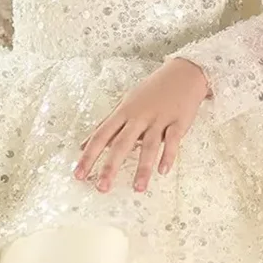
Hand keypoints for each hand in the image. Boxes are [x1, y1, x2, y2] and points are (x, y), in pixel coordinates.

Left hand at [75, 58, 210, 193]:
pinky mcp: (178, 122)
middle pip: (121, 143)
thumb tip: (82, 144)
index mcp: (123, 112)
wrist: (183, 74)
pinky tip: (163, 170)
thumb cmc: (151, 92)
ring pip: (149, 145)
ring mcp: (159, 119)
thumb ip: (105, 125)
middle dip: (111, 166)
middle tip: (102, 188)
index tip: (79, 174)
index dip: (89, 156)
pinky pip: (173, 140)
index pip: (101, 136)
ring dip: (143, 168)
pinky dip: (168, 155)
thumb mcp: (125, 105)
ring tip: (138, 188)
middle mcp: (139, 116)